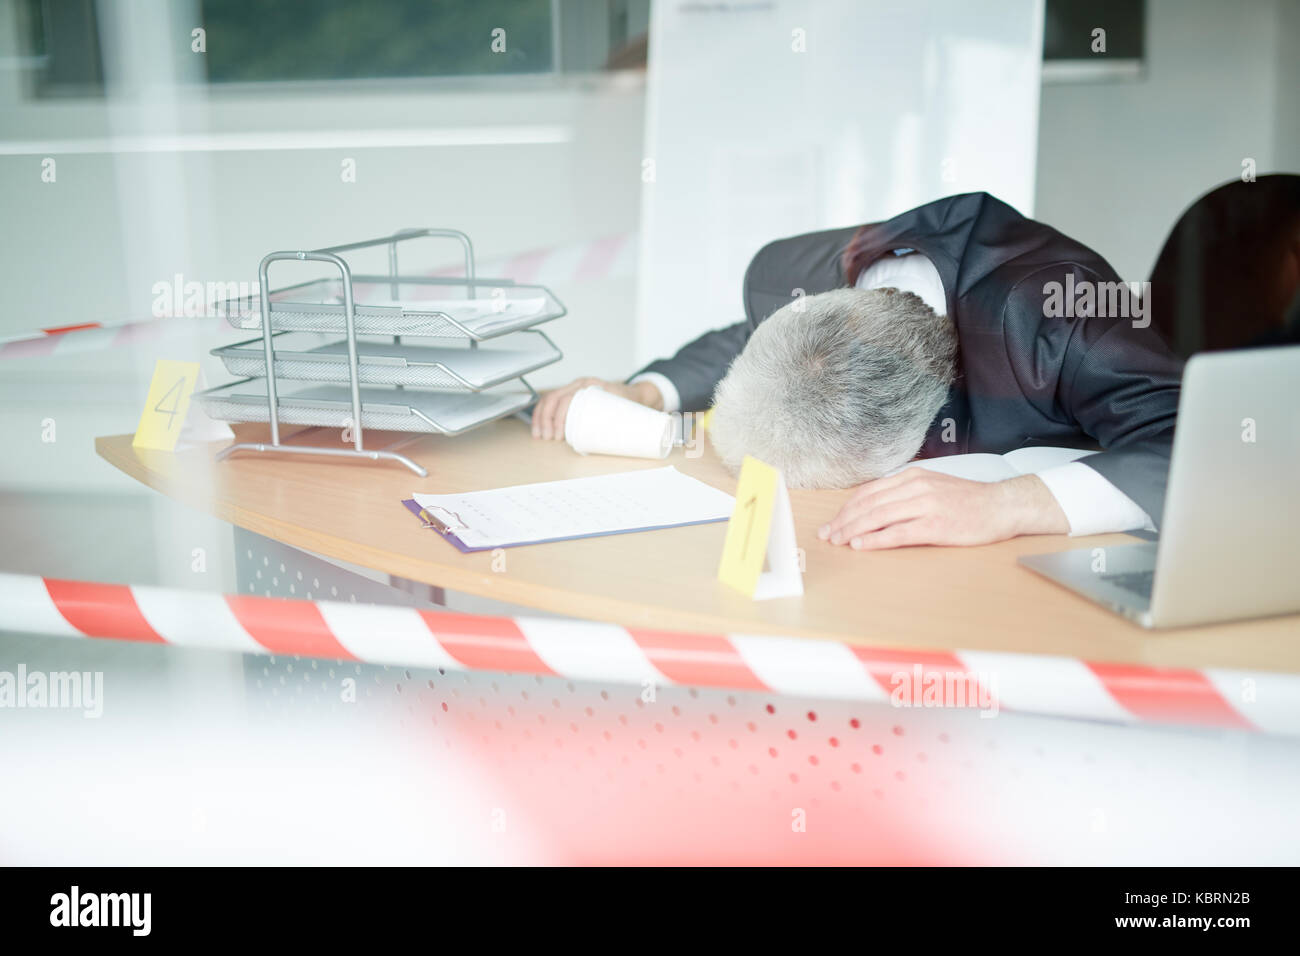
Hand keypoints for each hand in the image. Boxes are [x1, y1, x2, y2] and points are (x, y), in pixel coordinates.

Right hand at [530, 377, 662, 439]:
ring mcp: (574, 388)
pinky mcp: (571, 395)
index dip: (559, 418)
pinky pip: (551, 401)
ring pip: (548, 399)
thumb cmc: (629, 402)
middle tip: (547, 438)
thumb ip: (613, 421)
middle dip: (546, 420)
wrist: (635, 394)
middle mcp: (580, 384)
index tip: (558, 435)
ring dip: (540, 418)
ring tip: (540, 436)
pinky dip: (542, 414)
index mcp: (591, 385)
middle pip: (553, 398)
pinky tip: (539, 426)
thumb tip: (602, 443)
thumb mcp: (622, 410)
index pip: (566, 399)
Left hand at [817, 468, 1068, 549]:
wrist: (1002, 506)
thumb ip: (905, 493)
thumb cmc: (968, 501)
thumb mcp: (933, 487)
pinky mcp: (935, 525)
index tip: (832, 521)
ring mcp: (925, 505)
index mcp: (913, 476)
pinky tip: (860, 545)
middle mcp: (915, 487)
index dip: (847, 508)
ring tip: (838, 541)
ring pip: (878, 516)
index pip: (870, 491)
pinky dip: (875, 539)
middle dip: (843, 520)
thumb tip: (876, 507)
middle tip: (827, 535)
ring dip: (853, 530)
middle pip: (869, 504)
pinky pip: (897, 532)